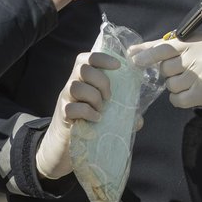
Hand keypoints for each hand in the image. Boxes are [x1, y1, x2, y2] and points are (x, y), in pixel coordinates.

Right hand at [35, 51, 119, 179]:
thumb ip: (122, 114)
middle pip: (83, 69)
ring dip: (94, 97)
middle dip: (101, 81)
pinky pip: (72, 107)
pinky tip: (96, 119)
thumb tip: (138, 120)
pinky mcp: (63, 114)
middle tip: (109, 97)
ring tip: (101, 109)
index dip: (102, 58)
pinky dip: (88, 112)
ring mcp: (65, 98)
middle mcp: (72, 84)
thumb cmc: (88, 121)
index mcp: (83, 79)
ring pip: (76, 86)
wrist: (65, 143)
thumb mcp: (105, 112)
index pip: (88, 58)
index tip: (118, 66)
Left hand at [130, 33, 201, 108]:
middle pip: (166, 68)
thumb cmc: (198, 56)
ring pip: (171, 85)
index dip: (148, 55)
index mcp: (192, 42)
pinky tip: (186, 92)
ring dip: (173, 85)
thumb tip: (131, 52)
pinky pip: (178, 99)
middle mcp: (200, 57)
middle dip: (167, 71)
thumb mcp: (182, 45)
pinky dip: (177, 98)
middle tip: (178, 69)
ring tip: (186, 80)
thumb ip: (157, 46)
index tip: (134, 60)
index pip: (165, 48)